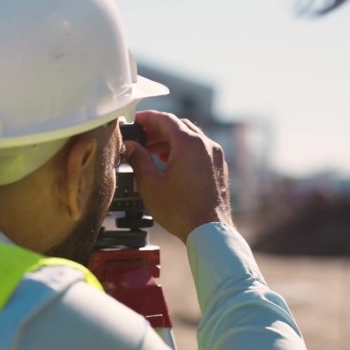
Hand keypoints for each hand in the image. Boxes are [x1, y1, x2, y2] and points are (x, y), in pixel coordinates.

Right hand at [123, 110, 232, 242]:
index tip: (136, 120)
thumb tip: (130, 146)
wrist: (209, 231)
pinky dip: (184, 150)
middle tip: (141, 137)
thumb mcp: (150, 184)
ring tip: (152, 152)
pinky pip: (200, 150)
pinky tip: (171, 164)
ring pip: (190, 138)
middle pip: (179, 126)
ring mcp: (215, 156)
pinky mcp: (219, 168)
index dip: (148, 118)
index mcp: (189, 144)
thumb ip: (138, 159)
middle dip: (158, 130)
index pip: (166, 120)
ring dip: (170, 141)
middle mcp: (206, 145)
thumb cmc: (180, 210)